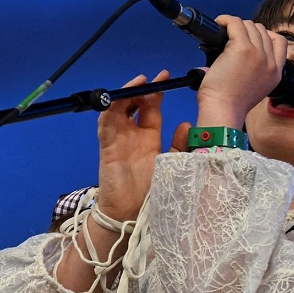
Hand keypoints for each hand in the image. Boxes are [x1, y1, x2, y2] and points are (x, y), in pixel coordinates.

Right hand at [96, 70, 169, 222]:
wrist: (133, 216)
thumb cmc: (153, 193)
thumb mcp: (174, 165)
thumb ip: (180, 145)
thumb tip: (188, 125)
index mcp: (149, 138)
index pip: (151, 109)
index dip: (155, 93)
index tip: (165, 76)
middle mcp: (133, 136)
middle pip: (133, 105)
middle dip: (141, 89)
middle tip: (151, 78)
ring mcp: (118, 140)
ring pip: (117, 110)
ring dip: (125, 95)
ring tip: (137, 83)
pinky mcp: (107, 148)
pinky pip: (105, 125)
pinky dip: (109, 111)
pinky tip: (117, 100)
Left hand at [194, 16, 288, 129]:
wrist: (223, 111)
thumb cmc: (230, 105)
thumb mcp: (256, 90)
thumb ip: (257, 73)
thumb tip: (242, 58)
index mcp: (276, 73)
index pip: (280, 42)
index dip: (265, 35)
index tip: (252, 38)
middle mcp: (270, 62)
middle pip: (263, 31)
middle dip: (248, 31)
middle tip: (232, 37)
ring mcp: (258, 53)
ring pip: (250, 26)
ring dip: (237, 26)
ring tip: (224, 31)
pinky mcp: (242, 48)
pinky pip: (236, 23)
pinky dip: (226, 20)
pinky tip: (219, 23)